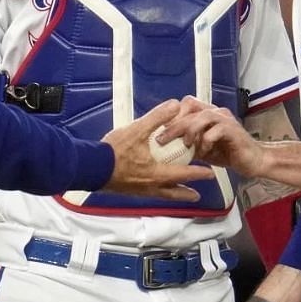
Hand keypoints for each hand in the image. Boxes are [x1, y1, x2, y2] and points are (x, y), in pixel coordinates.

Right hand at [101, 98, 216, 200]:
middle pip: (174, 192)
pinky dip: (157, 192)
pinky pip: (148, 194)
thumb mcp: (138, 130)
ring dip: (172, 194)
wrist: (90, 167)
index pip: (184, 174)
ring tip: (179, 195)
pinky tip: (154, 187)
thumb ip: (157, 117)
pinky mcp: (127, 191)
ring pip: (161, 195)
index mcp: (157, 173)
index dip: (198, 174)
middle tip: (197, 195)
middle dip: (187, 193)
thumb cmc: (114, 151)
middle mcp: (150, 186)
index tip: (211, 174)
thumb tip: (176, 105)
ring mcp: (138, 190)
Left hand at [161, 98, 263, 174]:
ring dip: (190, 131)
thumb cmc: (228, 153)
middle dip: (173, 125)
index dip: (171, 116)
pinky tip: (204, 153)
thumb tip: (167, 146)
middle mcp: (216, 113)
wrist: (253, 161)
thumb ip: (188, 143)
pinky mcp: (233, 130)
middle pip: (191, 108)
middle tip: (161, 140)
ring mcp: (226, 120)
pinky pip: (216, 131)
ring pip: (202, 117)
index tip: (159, 132)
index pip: (186, 105)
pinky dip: (206, 142)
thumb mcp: (202, 148)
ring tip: (185, 145)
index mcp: (208, 114)